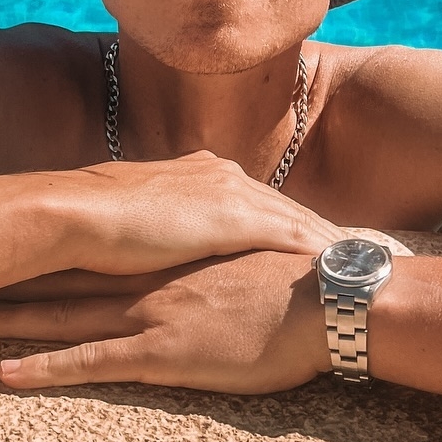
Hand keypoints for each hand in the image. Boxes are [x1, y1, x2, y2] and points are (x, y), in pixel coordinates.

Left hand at [0, 251, 331, 393]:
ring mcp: (150, 313)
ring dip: (13, 319)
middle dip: (16, 279)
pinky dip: (45, 370)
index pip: (101, 247)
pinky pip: (90, 364)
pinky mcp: (160, 353)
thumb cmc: (304, 279)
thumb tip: (222, 245)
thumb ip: (228, 246)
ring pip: (65, 316)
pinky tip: (5, 376)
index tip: (17, 245)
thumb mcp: (259, 247)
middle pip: (68, 277)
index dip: (56, 247)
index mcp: (171, 254)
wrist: (325, 297)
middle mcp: (149, 278)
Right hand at [57, 153, 342, 276]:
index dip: (291, 222)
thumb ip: (164, 226)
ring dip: (332, 242)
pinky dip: (319, 252)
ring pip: (299, 220)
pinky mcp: (234, 220)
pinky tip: (340, 268)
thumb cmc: (95, 221)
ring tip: (364, 262)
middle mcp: (225, 177)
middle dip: (324, 231)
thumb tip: (168, 244)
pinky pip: (291, 237)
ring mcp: (232, 196)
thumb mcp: (138, 219)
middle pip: (289, 208)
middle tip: (365, 250)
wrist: (77, 214)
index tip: (322, 240)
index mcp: (204, 173)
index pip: (261, 202)